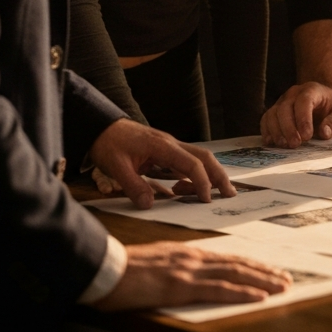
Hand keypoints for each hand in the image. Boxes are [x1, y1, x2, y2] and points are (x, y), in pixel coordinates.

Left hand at [89, 119, 234, 209]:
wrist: (101, 126)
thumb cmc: (109, 144)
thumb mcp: (116, 166)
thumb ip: (133, 186)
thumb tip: (150, 205)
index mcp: (163, 146)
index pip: (191, 164)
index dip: (202, 182)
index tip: (206, 200)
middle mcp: (171, 144)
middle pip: (204, 157)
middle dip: (219, 175)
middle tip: (230, 194)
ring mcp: (169, 146)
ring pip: (198, 158)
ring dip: (210, 175)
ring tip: (210, 195)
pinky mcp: (165, 151)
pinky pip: (186, 162)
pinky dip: (193, 175)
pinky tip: (184, 189)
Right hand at [92, 241, 291, 311]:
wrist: (103, 267)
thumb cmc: (123, 270)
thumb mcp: (156, 264)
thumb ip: (176, 268)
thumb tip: (190, 277)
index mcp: (188, 253)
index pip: (228, 259)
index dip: (252, 266)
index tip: (270, 271)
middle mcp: (193, 258)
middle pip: (238, 264)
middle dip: (265, 272)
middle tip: (287, 279)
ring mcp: (188, 270)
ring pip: (235, 274)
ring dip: (262, 281)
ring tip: (282, 286)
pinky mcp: (180, 286)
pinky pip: (218, 289)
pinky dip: (242, 292)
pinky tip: (259, 296)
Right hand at [260, 82, 331, 147]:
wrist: (322, 101)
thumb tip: (324, 133)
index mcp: (312, 90)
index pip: (304, 101)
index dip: (303, 118)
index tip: (307, 136)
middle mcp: (294, 93)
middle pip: (285, 108)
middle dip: (288, 128)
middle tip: (295, 144)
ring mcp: (282, 101)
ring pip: (273, 113)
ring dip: (276, 131)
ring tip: (284, 146)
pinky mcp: (275, 111)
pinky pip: (266, 119)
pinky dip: (266, 131)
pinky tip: (271, 143)